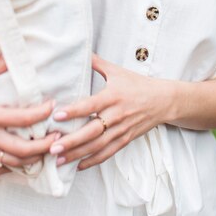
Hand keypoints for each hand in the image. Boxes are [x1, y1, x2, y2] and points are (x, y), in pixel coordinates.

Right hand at [0, 55, 59, 174]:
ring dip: (32, 159)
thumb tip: (12, 51)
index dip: (42, 113)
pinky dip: (12, 168)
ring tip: (46, 150)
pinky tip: (22, 162)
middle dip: (45, 146)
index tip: (52, 106)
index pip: (23, 119)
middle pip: (23, 150)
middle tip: (59, 137)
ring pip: (12, 163)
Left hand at [49, 54, 175, 170]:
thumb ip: (97, 63)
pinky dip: (93, 160)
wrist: (164, 100)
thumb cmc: (137, 84)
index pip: (90, 105)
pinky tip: (78, 166)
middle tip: (52, 146)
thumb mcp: (117, 71)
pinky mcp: (126, 140)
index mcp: (113, 96)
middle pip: (92, 131)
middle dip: (72, 140)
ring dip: (77, 154)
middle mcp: (117, 115)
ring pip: (98, 145)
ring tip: (58, 159)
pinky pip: (108, 153)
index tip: (57, 115)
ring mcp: (122, 129)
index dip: (74, 111)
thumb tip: (80, 50)